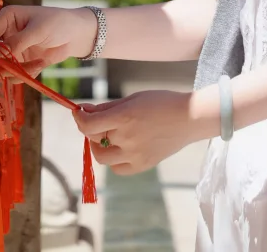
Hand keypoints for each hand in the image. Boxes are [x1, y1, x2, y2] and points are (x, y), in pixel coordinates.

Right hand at [0, 4, 94, 74]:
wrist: (76, 35)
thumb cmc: (57, 23)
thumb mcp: (38, 30)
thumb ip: (17, 43)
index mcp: (7, 18)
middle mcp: (7, 34)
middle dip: (1, 64)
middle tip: (12, 68)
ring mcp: (14, 50)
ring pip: (2, 68)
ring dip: (17, 70)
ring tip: (36, 63)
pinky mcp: (22, 63)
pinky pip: (16, 75)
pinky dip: (26, 74)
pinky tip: (40, 64)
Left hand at [75, 90, 206, 174]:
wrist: (188, 118)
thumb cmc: (160, 102)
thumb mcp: (133, 99)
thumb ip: (107, 107)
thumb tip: (84, 111)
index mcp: (124, 117)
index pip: (89, 125)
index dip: (79, 118)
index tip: (78, 112)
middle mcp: (127, 138)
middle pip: (94, 139)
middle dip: (90, 129)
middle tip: (97, 120)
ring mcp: (134, 155)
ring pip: (102, 157)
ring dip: (99, 146)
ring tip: (108, 135)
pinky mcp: (142, 166)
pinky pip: (117, 168)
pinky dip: (113, 159)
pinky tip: (120, 148)